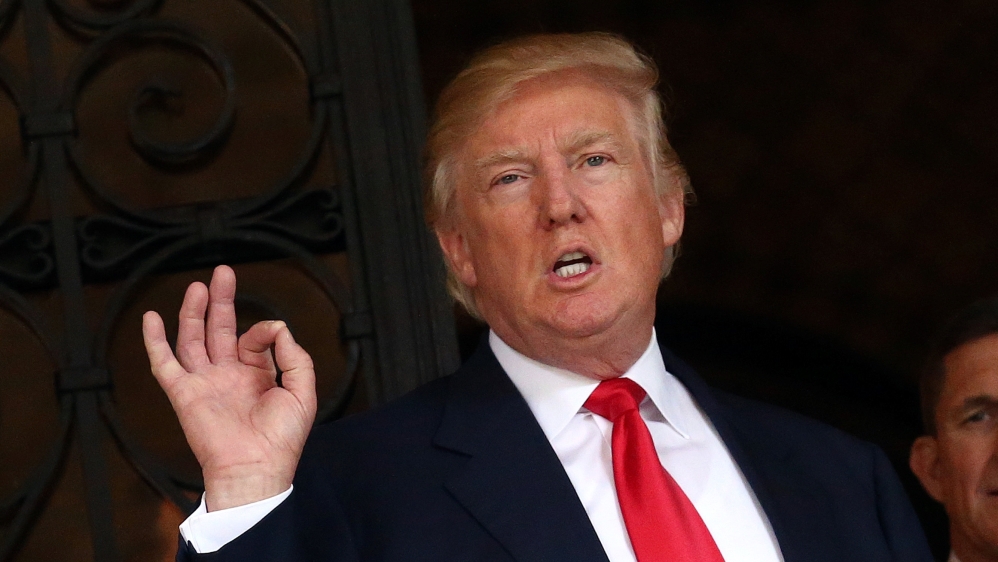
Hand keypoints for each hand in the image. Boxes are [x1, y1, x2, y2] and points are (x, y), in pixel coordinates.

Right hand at [142, 265, 316, 510]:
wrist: (256, 468)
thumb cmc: (282, 439)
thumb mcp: (302, 392)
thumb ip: (296, 356)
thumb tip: (279, 327)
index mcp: (257, 375)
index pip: (254, 338)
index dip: (262, 330)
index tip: (271, 334)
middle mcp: (229, 375)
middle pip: (220, 329)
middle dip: (221, 300)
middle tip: (222, 273)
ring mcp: (205, 383)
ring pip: (193, 339)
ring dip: (193, 313)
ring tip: (197, 287)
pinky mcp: (184, 394)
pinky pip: (165, 364)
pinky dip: (155, 342)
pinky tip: (152, 318)